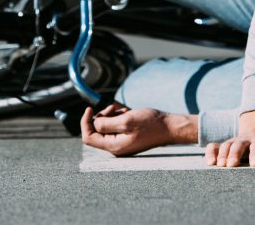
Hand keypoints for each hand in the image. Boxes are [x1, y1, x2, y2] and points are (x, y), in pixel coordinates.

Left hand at [80, 103, 195, 155]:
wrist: (169, 127)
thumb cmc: (150, 124)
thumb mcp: (126, 121)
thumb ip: (106, 123)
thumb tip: (94, 123)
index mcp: (113, 146)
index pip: (88, 137)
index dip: (85, 122)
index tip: (89, 108)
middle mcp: (116, 146)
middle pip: (97, 130)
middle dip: (102, 116)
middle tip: (114, 108)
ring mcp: (122, 141)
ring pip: (106, 125)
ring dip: (112, 115)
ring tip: (125, 111)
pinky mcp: (127, 135)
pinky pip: (116, 125)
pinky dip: (119, 116)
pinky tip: (128, 113)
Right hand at [204, 109, 254, 167]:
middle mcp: (246, 140)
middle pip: (239, 144)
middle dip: (234, 153)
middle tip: (231, 165)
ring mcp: (234, 142)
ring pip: (226, 145)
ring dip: (222, 154)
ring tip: (219, 166)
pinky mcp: (225, 146)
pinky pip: (214, 146)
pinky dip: (210, 152)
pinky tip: (209, 162)